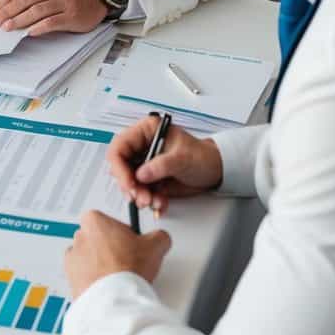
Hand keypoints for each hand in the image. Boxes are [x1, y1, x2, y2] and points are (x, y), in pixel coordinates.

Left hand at [0, 0, 107, 34]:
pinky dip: (38, 28)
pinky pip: (52, 22)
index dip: (3, 1)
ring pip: (36, 11)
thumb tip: (11, 7)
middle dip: (7, 12)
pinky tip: (29, 33)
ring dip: (19, 21)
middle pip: (24, 0)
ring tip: (7, 28)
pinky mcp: (72, 15)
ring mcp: (64, 1)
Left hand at [65, 210, 171, 298]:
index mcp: (94, 221)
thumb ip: (158, 236)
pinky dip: (94, 280)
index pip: (109, 222)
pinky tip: (108, 285)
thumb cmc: (128, 268)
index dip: (123, 234)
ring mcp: (72, 259)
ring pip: (89, 258)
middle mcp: (79, 237)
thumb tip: (160, 239)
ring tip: (118, 276)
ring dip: (101, 264)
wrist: (114, 298)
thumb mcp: (155, 245)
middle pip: (98, 239)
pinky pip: (83, 276)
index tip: (132, 244)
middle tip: (127, 261)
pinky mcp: (71, 278)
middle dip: (111, 248)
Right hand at [107, 115, 222, 217]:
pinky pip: (141, 192)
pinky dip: (149, 200)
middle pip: (120, 166)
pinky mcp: (149, 179)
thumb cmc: (203, 156)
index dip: (119, 166)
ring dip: (139, 195)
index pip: (120, 146)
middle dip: (129, 185)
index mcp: (146, 132)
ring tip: (153, 202)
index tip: (129, 183)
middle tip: (141, 197)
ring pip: (129, 182)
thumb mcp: (183, 158)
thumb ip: (161, 165)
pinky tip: (161, 202)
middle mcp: (142, 147)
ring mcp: (145, 164)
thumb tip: (141, 174)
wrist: (215, 171)